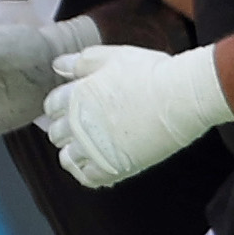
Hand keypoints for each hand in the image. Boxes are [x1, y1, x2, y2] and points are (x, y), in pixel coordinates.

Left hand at [40, 43, 233, 188]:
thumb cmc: (152, 73)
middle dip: (66, 128)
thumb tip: (58, 65)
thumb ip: (82, 61)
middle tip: (84, 125)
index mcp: (77, 95)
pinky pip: (87, 178)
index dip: (62, 105)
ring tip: (91, 144)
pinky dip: (88, 171)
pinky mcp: (112, 168)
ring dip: (74, 151)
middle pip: (56, 133)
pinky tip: (97, 163)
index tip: (74, 106)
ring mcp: (94, 149)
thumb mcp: (114, 56)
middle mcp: (79, 124)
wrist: (182, 99)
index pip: (51, 106)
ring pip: (67, 157)